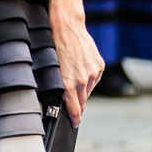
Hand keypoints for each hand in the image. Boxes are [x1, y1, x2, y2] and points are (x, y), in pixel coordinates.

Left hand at [50, 12, 103, 126]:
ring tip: (74, 80)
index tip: (75, 124)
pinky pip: (94, 79)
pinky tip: (81, 71)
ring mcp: (92, 73)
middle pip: (82, 101)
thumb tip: (63, 98)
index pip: (74, 107)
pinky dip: (89, 78)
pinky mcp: (99, 66)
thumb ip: (60, 85)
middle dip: (78, 104)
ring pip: (88, 90)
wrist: (67, 27)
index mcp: (68, 83)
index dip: (75, 117)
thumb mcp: (52, 69)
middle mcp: (82, 80)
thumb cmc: (55, 46)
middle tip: (74, 106)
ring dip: (83, 89)